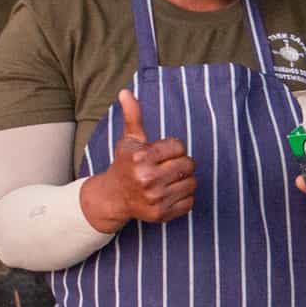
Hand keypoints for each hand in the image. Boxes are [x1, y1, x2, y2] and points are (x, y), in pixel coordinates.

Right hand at [81, 89, 195, 231]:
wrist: (113, 198)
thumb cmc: (125, 165)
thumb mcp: (129, 140)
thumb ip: (133, 116)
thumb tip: (126, 92)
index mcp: (141, 157)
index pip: (179, 147)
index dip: (174, 149)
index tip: (163, 154)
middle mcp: (147, 178)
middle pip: (188, 165)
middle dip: (181, 164)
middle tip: (168, 167)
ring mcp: (155, 198)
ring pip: (191, 183)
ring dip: (185, 180)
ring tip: (170, 180)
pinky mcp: (161, 214)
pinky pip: (189, 202)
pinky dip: (184, 197)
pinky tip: (170, 193)